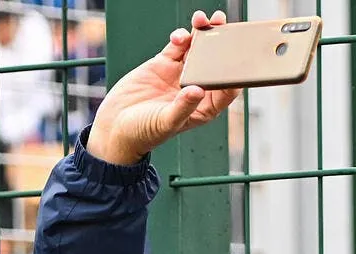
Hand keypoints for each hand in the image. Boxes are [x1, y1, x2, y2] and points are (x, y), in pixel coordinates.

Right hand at [87, 10, 240, 164]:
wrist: (116, 126)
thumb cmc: (145, 132)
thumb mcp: (166, 122)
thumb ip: (183, 107)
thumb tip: (197, 90)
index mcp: (204, 108)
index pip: (226, 90)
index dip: (234, 76)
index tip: (238, 61)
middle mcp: (196, 90)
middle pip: (214, 65)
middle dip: (221, 45)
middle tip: (225, 25)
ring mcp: (179, 75)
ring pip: (197, 51)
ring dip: (201, 34)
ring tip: (204, 19)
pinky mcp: (163, 64)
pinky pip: (177, 47)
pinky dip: (180, 38)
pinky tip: (181, 35)